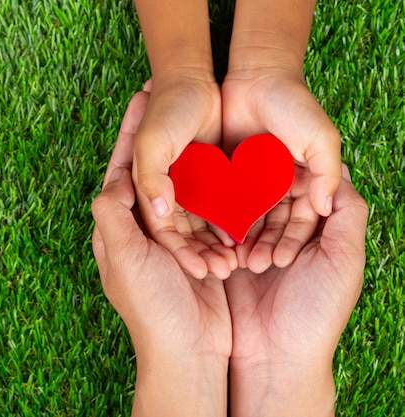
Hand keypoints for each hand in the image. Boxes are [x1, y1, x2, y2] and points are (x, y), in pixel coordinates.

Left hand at [92, 90, 230, 415]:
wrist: (188, 350)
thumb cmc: (151, 306)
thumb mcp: (123, 256)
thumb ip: (113, 213)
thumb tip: (115, 177)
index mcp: (119, 225)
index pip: (123, 168)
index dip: (131, 131)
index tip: (142, 96)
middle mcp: (143, 227)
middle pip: (153, 170)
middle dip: (162, 135)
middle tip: (171, 96)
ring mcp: (172, 237)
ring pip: (184, 186)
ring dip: (193, 158)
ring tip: (203, 121)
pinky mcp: (198, 247)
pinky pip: (208, 210)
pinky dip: (216, 191)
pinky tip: (226, 165)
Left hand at [221, 68, 341, 270]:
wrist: (256, 76)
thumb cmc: (294, 105)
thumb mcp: (321, 138)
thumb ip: (327, 173)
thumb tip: (325, 208)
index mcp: (302, 184)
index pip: (300, 223)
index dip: (292, 242)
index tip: (281, 260)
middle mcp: (275, 188)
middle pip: (270, 226)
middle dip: (262, 247)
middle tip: (251, 267)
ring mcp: (248, 183)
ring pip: (244, 219)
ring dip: (239, 239)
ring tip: (230, 260)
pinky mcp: (224, 174)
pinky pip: (221, 201)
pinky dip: (218, 219)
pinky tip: (212, 238)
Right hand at [224, 164, 367, 415]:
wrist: (274, 357)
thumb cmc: (316, 311)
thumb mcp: (345, 259)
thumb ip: (349, 211)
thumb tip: (338, 170)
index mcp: (320, 230)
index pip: (309, 188)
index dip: (298, 187)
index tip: (285, 193)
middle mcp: (288, 232)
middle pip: (274, 196)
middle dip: (271, 215)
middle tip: (272, 245)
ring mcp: (256, 241)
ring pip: (248, 211)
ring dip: (250, 231)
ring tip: (256, 265)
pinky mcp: (230, 254)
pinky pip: (224, 230)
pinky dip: (228, 240)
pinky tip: (233, 258)